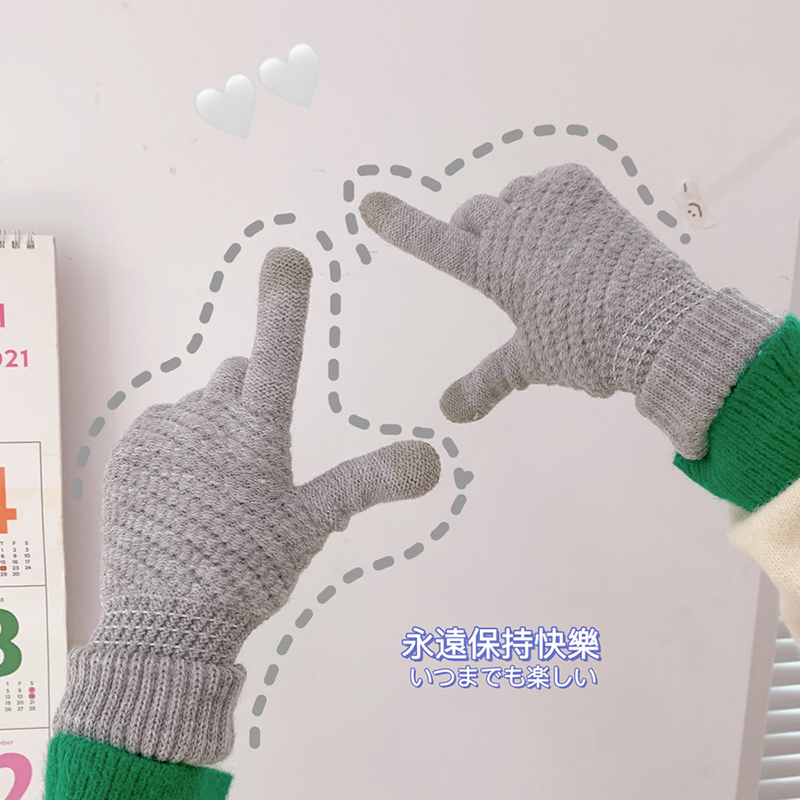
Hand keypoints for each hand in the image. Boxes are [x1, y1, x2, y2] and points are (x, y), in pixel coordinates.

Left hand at [53, 247, 440, 764]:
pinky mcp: (130, 450)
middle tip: (256, 465)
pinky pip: (164, 429)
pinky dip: (178, 449)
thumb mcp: (311, 524)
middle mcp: (207, 414)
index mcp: (258, 429)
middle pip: (239, 377)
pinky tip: (181, 498)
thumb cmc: (249, 567)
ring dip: (213, 430)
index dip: (286, 300)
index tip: (288, 256)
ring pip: (201, 407)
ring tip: (215, 494)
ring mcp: (163, 430)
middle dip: (251, 402)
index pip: (279, 349)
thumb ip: (370, 481)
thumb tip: (435, 460)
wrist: (167, 620)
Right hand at [360, 163, 778, 457]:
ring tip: (549, 253)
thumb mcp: (531, 364)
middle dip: (479, 234)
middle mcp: (511, 228)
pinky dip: (552, 202)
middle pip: (472, 214)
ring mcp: (547, 203)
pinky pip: (549, 183)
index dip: (400, 225)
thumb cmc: (585, 346)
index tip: (369, 204)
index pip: (434, 243)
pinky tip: (574, 232)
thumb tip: (446, 414)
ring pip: (511, 197)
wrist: (656, 322)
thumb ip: (485, 384)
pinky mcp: (582, 188)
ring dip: (517, 217)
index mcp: (492, 270)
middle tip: (508, 266)